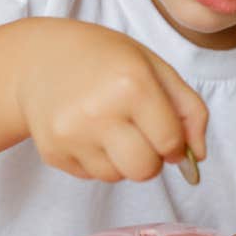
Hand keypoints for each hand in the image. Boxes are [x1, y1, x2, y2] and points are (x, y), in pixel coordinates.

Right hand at [15, 20, 208, 182]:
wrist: (39, 59)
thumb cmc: (104, 59)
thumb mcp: (153, 66)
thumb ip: (188, 109)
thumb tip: (196, 156)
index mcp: (131, 84)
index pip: (170, 143)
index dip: (173, 142)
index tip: (163, 129)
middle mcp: (99, 112)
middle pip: (144, 170)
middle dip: (150, 158)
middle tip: (138, 132)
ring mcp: (72, 135)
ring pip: (118, 177)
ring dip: (122, 159)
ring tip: (108, 126)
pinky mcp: (53, 152)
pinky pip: (92, 176)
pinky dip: (97, 159)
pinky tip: (87, 131)